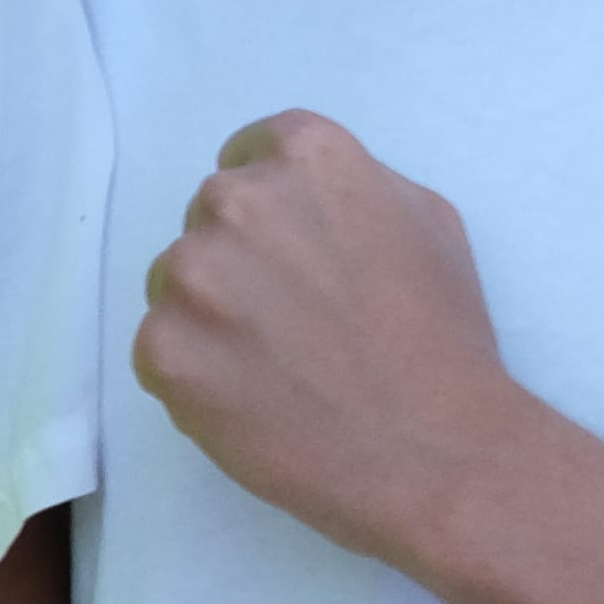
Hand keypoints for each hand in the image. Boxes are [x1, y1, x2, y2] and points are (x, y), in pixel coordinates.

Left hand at [129, 110, 542, 576]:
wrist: (431, 451)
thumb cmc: (443, 338)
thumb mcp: (428, 221)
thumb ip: (353, 187)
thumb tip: (305, 198)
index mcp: (306, 156)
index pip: (252, 152)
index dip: (271, 203)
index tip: (290, 246)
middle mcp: (236, 202)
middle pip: (211, 217)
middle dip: (242, 258)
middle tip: (293, 318)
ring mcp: (192, 276)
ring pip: (176, 282)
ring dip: (210, 314)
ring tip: (276, 364)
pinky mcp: (162, 348)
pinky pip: (160, 347)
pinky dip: (194, 373)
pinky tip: (251, 398)